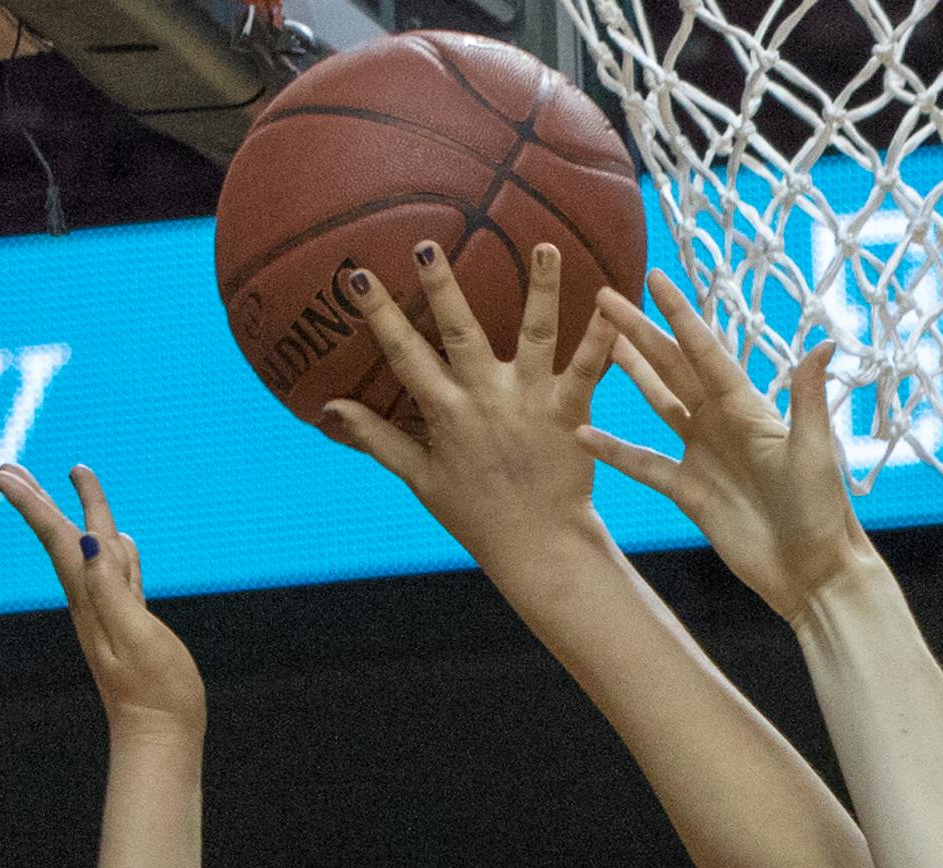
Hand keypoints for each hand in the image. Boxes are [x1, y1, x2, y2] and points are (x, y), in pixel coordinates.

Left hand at [0, 464, 204, 744]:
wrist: (162, 738)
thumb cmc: (156, 694)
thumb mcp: (137, 638)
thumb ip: (114, 590)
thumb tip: (92, 542)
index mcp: (93, 600)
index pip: (59, 540)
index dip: (34, 504)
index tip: (6, 472)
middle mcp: (95, 604)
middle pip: (63, 542)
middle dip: (39, 503)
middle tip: (10, 468)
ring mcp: (113, 616)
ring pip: (92, 555)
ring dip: (76, 520)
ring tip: (69, 491)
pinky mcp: (133, 627)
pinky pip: (120, 577)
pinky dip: (115, 553)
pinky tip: (119, 543)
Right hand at [323, 244, 616, 583]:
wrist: (540, 547)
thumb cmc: (478, 515)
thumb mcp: (420, 479)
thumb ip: (376, 438)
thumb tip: (326, 408)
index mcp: (447, 413)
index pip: (405, 355)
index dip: (380, 316)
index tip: (357, 275)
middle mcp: (487, 399)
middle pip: (463, 333)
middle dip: (444, 289)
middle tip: (429, 245)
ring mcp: (532, 402)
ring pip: (536, 335)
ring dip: (540, 289)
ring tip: (545, 245)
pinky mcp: (571, 413)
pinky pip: (589, 369)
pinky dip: (603, 338)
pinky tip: (615, 305)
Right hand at [583, 270, 875, 622]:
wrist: (812, 573)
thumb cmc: (822, 511)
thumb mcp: (813, 451)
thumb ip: (808, 398)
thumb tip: (824, 344)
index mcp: (747, 407)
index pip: (704, 350)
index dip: (679, 314)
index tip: (654, 278)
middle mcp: (722, 424)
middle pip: (672, 367)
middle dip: (639, 332)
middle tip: (604, 298)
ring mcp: (703, 457)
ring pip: (658, 404)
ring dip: (630, 375)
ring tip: (599, 345)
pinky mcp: (690, 493)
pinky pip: (645, 465)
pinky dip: (614, 450)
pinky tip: (583, 432)